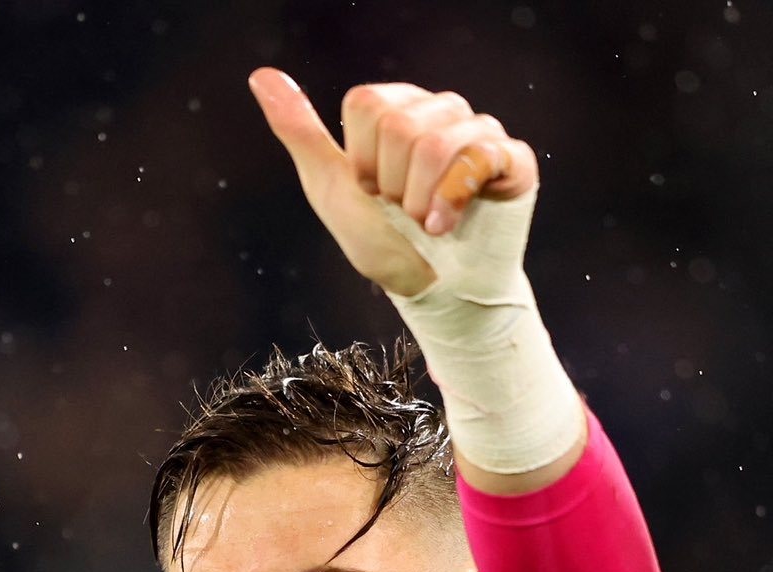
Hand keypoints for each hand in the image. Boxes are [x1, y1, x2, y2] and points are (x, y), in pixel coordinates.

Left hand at [247, 68, 537, 296]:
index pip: (367, 103)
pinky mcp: (512, 159)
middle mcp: (441, 110)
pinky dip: (451, 200)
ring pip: (434, 142)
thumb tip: (261, 76)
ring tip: (426, 222)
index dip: (361, 160)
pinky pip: (478, 156)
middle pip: (399, 123)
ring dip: (419, 200)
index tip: (373, 191)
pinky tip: (447, 225)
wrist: (434, 294)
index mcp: (399, 109)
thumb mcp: (331, 188)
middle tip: (403, 211)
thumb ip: (298, 131)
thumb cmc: (386, 243)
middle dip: (391, 184)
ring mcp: (479, 131)